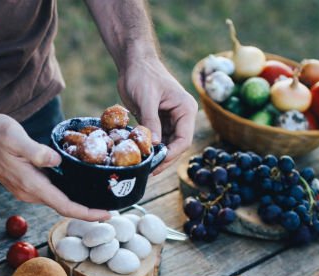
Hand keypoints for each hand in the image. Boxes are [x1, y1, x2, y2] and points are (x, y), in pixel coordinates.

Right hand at [0, 114, 110, 221]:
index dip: (87, 213)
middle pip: (63, 208)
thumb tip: (55, 161)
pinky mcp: (25, 183)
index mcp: (31, 185)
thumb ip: (35, 152)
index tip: (107, 216)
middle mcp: (29, 192)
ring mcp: (26, 189)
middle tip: (111, 209)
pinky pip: (50, 193)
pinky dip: (67, 194)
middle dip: (87, 211)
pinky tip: (77, 186)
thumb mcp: (15, 138)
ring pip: (57, 201)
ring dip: (78, 204)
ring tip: (99, 200)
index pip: (64, 206)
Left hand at [117, 57, 197, 174]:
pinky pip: (157, 139)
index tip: (156, 164)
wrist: (133, 62)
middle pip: (176, 145)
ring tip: (143, 166)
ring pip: (167, 144)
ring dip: (156, 155)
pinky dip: (150, 147)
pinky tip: (140, 155)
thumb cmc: (142, 75)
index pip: (184, 139)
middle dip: (163, 158)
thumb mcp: (146, 99)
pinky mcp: (159, 121)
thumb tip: (155, 145)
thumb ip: (151, 121)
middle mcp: (182, 116)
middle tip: (148, 170)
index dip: (171, 154)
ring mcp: (171, 119)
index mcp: (186, 109)